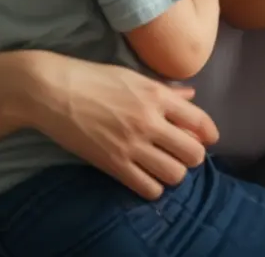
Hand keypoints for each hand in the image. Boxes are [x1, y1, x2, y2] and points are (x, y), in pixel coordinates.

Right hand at [27, 51, 218, 199]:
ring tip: (164, 165)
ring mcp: (132, 144)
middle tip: (183, 153)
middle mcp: (150, 121)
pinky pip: (147, 187)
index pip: (199, 120)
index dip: (209, 133)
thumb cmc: (94, 78)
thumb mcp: (133, 76)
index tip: (208, 138)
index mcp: (157, 95)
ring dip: (174, 172)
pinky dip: (152, 187)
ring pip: (174, 174)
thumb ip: (164, 89)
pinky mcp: (113, 163)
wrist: (55, 91)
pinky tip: (146, 177)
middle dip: (193, 155)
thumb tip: (191, 94)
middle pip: (192, 152)